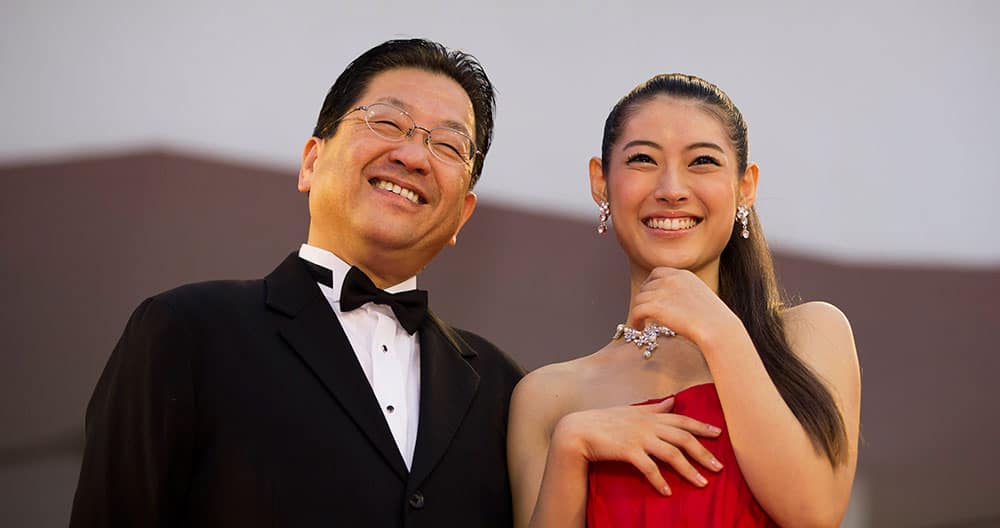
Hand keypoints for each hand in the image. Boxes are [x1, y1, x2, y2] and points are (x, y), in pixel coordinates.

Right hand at [551, 397, 722, 494]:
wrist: (578, 430)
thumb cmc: (603, 421)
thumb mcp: (630, 410)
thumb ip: (654, 408)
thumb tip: (672, 400)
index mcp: (650, 415)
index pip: (682, 420)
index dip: (702, 426)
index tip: (720, 434)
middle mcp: (648, 425)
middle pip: (683, 438)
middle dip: (703, 453)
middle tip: (719, 467)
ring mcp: (638, 437)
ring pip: (671, 454)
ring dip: (689, 470)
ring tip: (702, 483)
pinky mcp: (628, 451)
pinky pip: (649, 468)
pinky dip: (660, 481)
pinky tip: (668, 492)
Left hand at [627, 267, 740, 346]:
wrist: (717, 328)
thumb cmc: (714, 320)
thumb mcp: (700, 297)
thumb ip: (684, 294)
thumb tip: (672, 302)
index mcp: (683, 274)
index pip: (657, 273)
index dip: (650, 284)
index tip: (650, 297)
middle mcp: (671, 279)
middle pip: (646, 286)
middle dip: (644, 299)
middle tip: (645, 312)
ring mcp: (662, 292)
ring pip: (640, 299)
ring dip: (639, 311)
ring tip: (640, 323)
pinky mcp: (655, 306)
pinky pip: (636, 311)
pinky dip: (635, 320)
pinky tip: (638, 328)